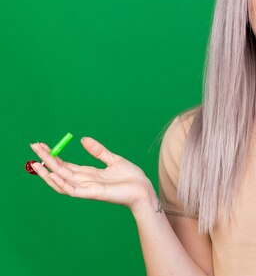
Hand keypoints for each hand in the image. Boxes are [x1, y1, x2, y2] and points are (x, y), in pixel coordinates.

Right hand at [30, 137, 154, 212]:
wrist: (144, 190)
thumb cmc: (131, 178)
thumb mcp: (113, 160)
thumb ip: (98, 151)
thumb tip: (83, 139)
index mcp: (88, 174)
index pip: (65, 165)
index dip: (52, 156)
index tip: (41, 145)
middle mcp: (84, 182)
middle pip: (60, 171)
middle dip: (46, 160)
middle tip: (34, 147)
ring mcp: (87, 188)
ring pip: (62, 181)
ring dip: (48, 173)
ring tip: (36, 163)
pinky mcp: (93, 193)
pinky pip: (73, 190)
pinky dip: (61, 183)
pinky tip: (52, 175)